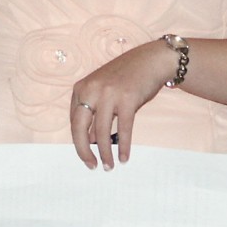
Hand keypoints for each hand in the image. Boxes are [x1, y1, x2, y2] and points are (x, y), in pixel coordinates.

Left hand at [68, 40, 175, 169]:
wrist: (151, 60)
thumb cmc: (127, 78)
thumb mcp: (104, 92)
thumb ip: (95, 113)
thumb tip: (90, 141)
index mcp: (82, 88)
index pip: (74, 121)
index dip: (79, 141)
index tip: (86, 154)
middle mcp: (91, 90)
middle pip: (79, 127)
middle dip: (83, 150)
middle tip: (91, 166)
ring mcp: (109, 94)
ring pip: (101, 131)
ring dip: (105, 153)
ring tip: (109, 166)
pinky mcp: (128, 99)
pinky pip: (123, 129)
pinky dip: (124, 146)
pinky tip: (124, 158)